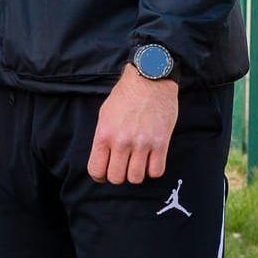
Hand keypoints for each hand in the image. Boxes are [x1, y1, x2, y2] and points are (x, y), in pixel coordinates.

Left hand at [87, 64, 178, 184]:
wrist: (150, 79)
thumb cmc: (126, 95)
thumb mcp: (105, 114)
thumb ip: (103, 138)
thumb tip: (104, 159)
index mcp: (104, 134)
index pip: (96, 170)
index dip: (100, 176)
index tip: (105, 172)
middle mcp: (122, 141)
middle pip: (116, 178)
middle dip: (119, 175)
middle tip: (123, 165)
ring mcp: (142, 143)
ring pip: (136, 178)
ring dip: (136, 173)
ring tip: (138, 161)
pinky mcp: (161, 143)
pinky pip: (156, 172)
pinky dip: (153, 169)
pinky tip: (151, 159)